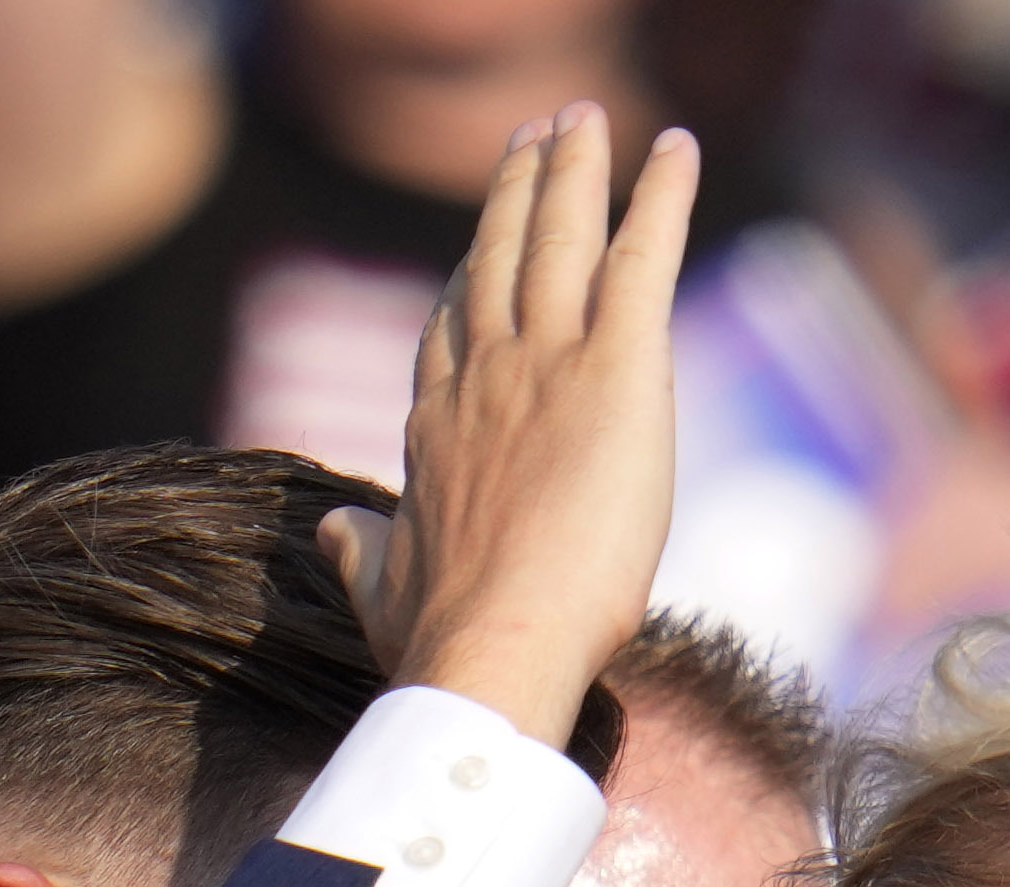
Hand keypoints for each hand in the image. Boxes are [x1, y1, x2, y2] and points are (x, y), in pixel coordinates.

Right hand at [328, 109, 698, 753]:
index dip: (467, 280)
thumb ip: (360, 549)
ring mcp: (545, 361)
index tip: (479, 243)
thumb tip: (333, 530)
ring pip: (558, 237)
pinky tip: (676, 150)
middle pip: (498, 257)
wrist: (490, 644)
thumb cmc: (438, 639)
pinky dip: (663, 198)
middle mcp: (485, 373)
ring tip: (578, 120)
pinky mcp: (617, 369)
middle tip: (532, 137)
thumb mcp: (380, 588)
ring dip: (571, 169)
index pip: (453, 331)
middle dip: (516, 192)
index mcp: (437, 424)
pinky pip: (642, 258)